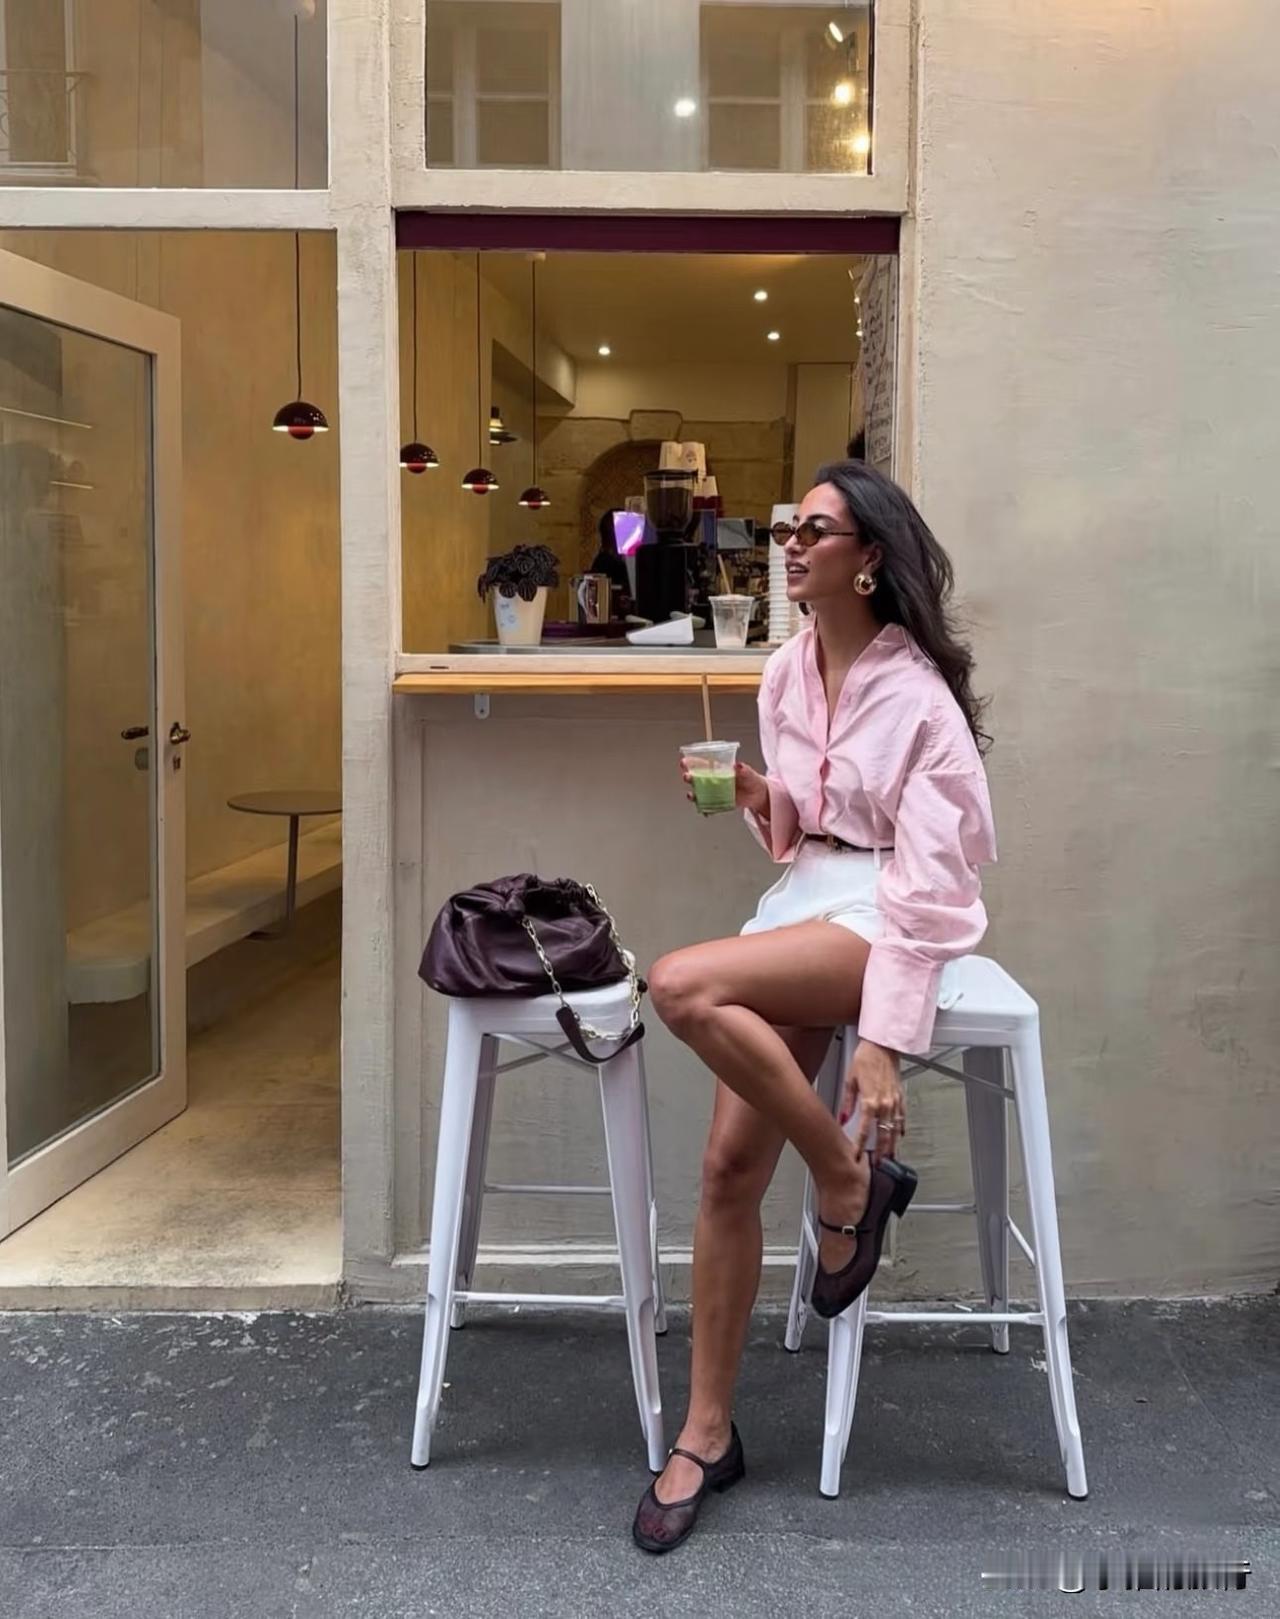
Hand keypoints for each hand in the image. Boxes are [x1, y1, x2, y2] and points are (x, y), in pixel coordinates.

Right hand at [679, 758, 768, 816]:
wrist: (757, 795)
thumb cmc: (751, 779)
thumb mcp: (749, 773)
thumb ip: (743, 770)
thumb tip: (738, 765)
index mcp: (717, 769)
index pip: (701, 764)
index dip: (691, 762)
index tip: (684, 762)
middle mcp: (712, 780)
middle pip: (696, 778)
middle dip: (689, 777)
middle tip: (687, 776)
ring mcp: (714, 793)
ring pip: (699, 793)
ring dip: (693, 794)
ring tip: (691, 795)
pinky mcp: (718, 804)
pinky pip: (708, 807)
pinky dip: (705, 810)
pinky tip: (704, 811)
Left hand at [839, 1039, 904, 1160]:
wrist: (883, 1045)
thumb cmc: (866, 1058)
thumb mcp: (850, 1080)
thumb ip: (847, 1102)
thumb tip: (842, 1118)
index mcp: (870, 1101)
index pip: (864, 1131)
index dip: (860, 1146)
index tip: (856, 1156)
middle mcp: (885, 1104)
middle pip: (883, 1135)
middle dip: (880, 1151)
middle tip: (877, 1164)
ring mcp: (895, 1101)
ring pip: (894, 1129)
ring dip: (892, 1144)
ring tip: (889, 1156)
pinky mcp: (901, 1096)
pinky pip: (902, 1117)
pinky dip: (900, 1128)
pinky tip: (899, 1135)